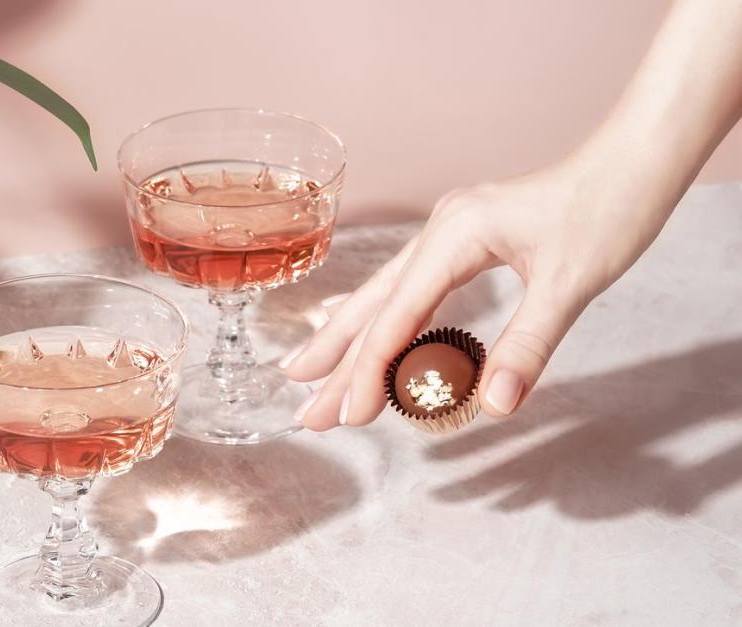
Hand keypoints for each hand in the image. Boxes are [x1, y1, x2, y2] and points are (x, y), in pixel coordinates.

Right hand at [281, 156, 674, 430]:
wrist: (634, 161)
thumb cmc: (608, 211)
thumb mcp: (572, 283)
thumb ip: (528, 345)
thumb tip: (495, 406)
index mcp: (454, 236)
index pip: (398, 316)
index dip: (370, 371)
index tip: (349, 417)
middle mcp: (439, 233)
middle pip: (373, 307)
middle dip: (336, 361)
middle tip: (305, 411)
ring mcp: (447, 235)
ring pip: (384, 298)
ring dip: (347, 343)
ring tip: (307, 376)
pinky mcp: (461, 243)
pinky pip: (409, 292)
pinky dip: (383, 324)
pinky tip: (367, 342)